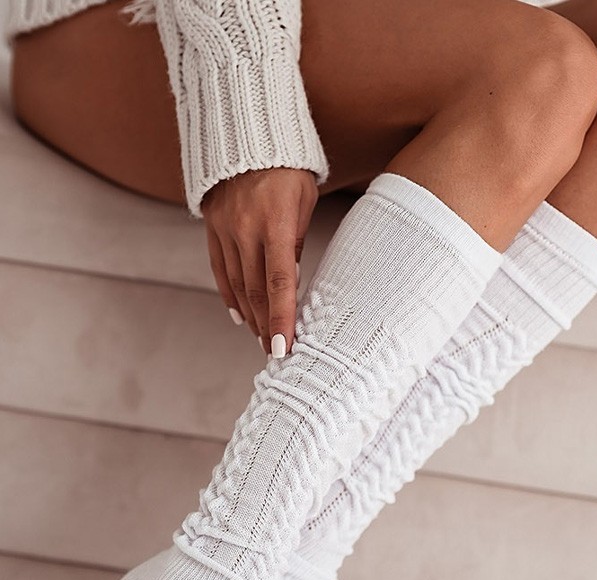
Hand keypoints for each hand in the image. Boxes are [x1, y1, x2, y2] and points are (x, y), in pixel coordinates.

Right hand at [201, 167, 318, 356]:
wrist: (244, 129)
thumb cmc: (288, 166)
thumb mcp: (304, 201)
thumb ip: (297, 243)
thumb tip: (292, 284)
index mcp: (276, 223)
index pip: (280, 283)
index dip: (282, 318)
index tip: (285, 347)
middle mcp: (246, 229)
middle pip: (256, 292)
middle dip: (267, 326)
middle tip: (277, 352)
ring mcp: (225, 229)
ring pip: (237, 285)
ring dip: (251, 316)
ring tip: (263, 338)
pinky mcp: (211, 226)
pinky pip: (219, 269)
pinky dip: (229, 295)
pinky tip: (239, 315)